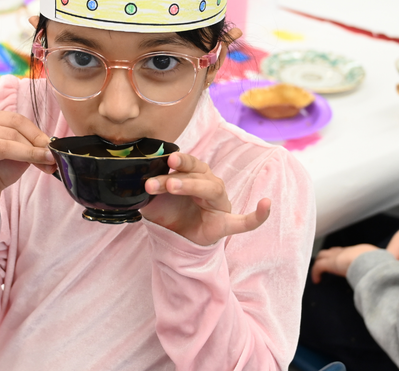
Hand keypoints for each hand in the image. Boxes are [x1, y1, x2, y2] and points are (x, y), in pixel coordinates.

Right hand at [0, 110, 56, 229]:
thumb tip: (51, 148)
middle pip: (12, 132)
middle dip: (35, 147)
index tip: (51, 147)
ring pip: (4, 144)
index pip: (16, 120)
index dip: (36, 134)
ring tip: (44, 164)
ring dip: (28, 154)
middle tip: (51, 160)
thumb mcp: (19, 155)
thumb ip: (32, 147)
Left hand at [141, 152, 270, 246]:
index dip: (178, 161)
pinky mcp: (226, 224)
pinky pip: (244, 222)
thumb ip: (147, 188)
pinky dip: (257, 215)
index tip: (164, 160)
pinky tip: (266, 204)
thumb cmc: (169, 211)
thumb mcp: (153, 199)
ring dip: (191, 186)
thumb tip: (133, 178)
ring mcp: (219, 204)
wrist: (176, 238)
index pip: (188, 165)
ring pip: (213, 189)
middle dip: (176, 177)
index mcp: (194, 175)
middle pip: (198, 175)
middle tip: (156, 182)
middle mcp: (209, 185)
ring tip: (172, 186)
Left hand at [311, 244, 378, 282]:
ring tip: (318, 273)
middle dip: (328, 257)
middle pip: (333, 251)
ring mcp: (337, 256)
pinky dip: (315, 273)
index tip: (341, 264)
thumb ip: (381, 267)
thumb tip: (386, 273)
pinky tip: (316, 281)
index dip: (342, 257)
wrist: (372, 262)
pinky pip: (318, 267)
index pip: (347, 252)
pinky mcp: (330, 263)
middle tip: (326, 266)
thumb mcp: (382, 265)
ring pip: (322, 255)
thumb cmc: (379, 265)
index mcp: (360, 251)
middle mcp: (347, 251)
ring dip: (320, 263)